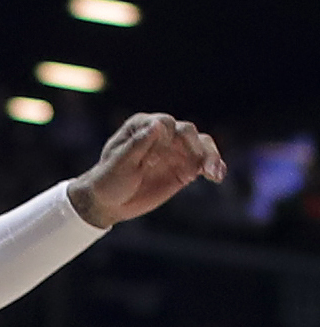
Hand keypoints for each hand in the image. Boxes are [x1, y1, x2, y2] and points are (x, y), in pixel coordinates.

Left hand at [69, 112, 224, 227]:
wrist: (108, 203)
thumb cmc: (108, 180)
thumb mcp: (119, 163)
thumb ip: (138, 144)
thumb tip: (158, 124)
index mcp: (143, 126)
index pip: (164, 124)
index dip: (166, 137)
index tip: (156, 157)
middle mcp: (162, 134)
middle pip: (187, 132)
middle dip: (194, 146)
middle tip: (199, 164)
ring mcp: (175, 150)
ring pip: (202, 145)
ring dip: (210, 156)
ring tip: (213, 172)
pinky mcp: (184, 168)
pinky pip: (204, 163)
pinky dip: (213, 167)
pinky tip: (217, 176)